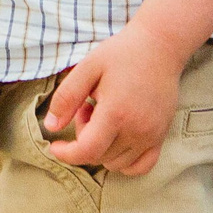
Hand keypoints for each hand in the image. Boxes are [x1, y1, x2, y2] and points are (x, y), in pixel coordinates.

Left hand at [42, 23, 189, 176]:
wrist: (160, 46)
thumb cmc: (122, 53)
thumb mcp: (88, 67)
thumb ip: (66, 97)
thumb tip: (51, 127)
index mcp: (116, 113)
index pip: (87, 151)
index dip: (67, 154)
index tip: (55, 146)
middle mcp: (136, 129)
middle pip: (99, 157)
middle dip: (84, 139)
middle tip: (87, 108)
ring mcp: (152, 135)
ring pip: (117, 163)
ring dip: (103, 147)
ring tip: (104, 116)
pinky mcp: (161, 136)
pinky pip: (141, 166)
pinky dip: (124, 162)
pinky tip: (117, 137)